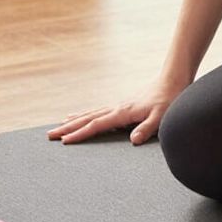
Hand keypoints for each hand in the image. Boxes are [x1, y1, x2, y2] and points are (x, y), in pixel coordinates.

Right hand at [47, 70, 191, 146]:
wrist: (173, 80)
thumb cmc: (168, 99)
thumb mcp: (161, 116)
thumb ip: (147, 128)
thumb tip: (133, 140)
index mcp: (122, 112)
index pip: (96, 125)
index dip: (80, 134)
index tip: (64, 141)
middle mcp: (117, 108)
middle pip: (87, 119)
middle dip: (68, 128)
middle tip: (49, 135)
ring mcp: (118, 105)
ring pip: (91, 114)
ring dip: (75, 121)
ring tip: (59, 126)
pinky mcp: (123, 105)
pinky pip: (99, 111)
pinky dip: (87, 114)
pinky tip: (84, 116)